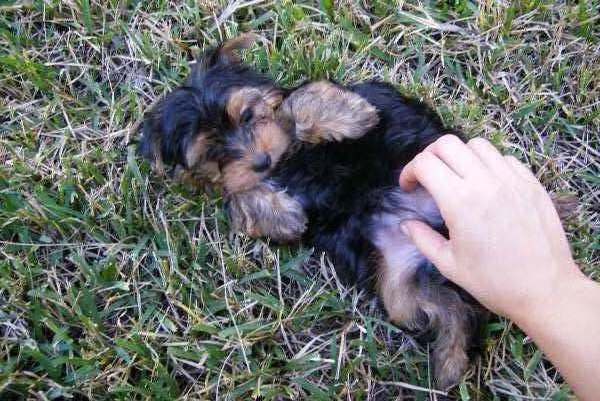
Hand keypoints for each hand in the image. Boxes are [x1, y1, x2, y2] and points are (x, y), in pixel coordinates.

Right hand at [399, 135, 581, 320]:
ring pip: (477, 145)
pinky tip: (486, 184)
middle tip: (427, 176)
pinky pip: (504, 158)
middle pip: (448, 144)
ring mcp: (511, 180)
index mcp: (459, 202)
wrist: (545, 290)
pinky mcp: (531, 183)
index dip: (409, 171)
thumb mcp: (449, 265)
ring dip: (459, 156)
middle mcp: (485, 183)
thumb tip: (406, 225)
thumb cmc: (493, 282)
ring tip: (457, 177)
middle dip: (430, 155)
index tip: (409, 187)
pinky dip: (488, 163)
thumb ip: (422, 240)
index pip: (425, 163)